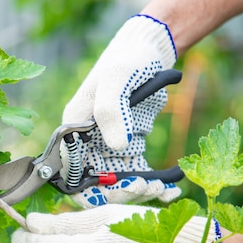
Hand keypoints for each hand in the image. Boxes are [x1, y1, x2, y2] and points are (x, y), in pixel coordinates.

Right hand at [62, 15, 179, 206]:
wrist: (149, 49)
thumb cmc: (128, 59)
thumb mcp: (117, 78)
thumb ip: (110, 110)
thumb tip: (117, 147)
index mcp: (73, 129)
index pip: (71, 174)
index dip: (93, 189)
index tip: (123, 186)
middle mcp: (86, 143)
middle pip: (95, 185)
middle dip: (120, 193)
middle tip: (146, 188)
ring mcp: (107, 146)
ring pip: (117, 184)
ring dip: (138, 192)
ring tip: (162, 188)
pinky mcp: (128, 146)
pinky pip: (136, 174)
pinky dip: (152, 184)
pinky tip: (171, 186)